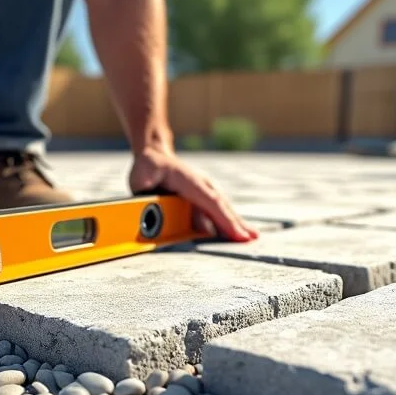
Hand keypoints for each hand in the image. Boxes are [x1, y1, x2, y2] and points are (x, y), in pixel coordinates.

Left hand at [128, 147, 258, 241]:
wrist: (156, 155)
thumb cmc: (148, 168)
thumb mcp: (142, 174)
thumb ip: (148, 186)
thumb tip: (153, 196)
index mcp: (189, 181)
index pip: (209, 202)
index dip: (223, 218)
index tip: (236, 233)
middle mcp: (202, 184)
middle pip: (221, 206)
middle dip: (235, 223)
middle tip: (250, 239)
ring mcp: (206, 188)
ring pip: (224, 207)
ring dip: (238, 223)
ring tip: (253, 237)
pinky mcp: (206, 195)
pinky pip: (220, 209)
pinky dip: (232, 220)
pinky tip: (242, 232)